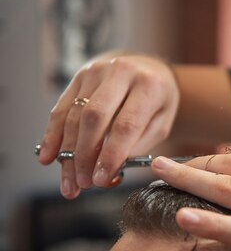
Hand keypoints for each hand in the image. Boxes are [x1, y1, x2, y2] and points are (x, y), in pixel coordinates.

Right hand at [38, 53, 179, 198]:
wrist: (147, 67)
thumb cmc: (157, 99)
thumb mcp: (162, 121)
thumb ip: (139, 144)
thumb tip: (110, 170)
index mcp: (149, 85)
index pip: (126, 124)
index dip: (111, 155)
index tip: (102, 179)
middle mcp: (121, 73)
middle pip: (94, 118)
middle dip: (86, 155)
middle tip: (83, 183)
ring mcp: (96, 72)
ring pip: (74, 115)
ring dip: (68, 152)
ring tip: (70, 181)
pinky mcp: (78, 77)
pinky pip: (61, 108)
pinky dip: (53, 135)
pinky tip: (49, 157)